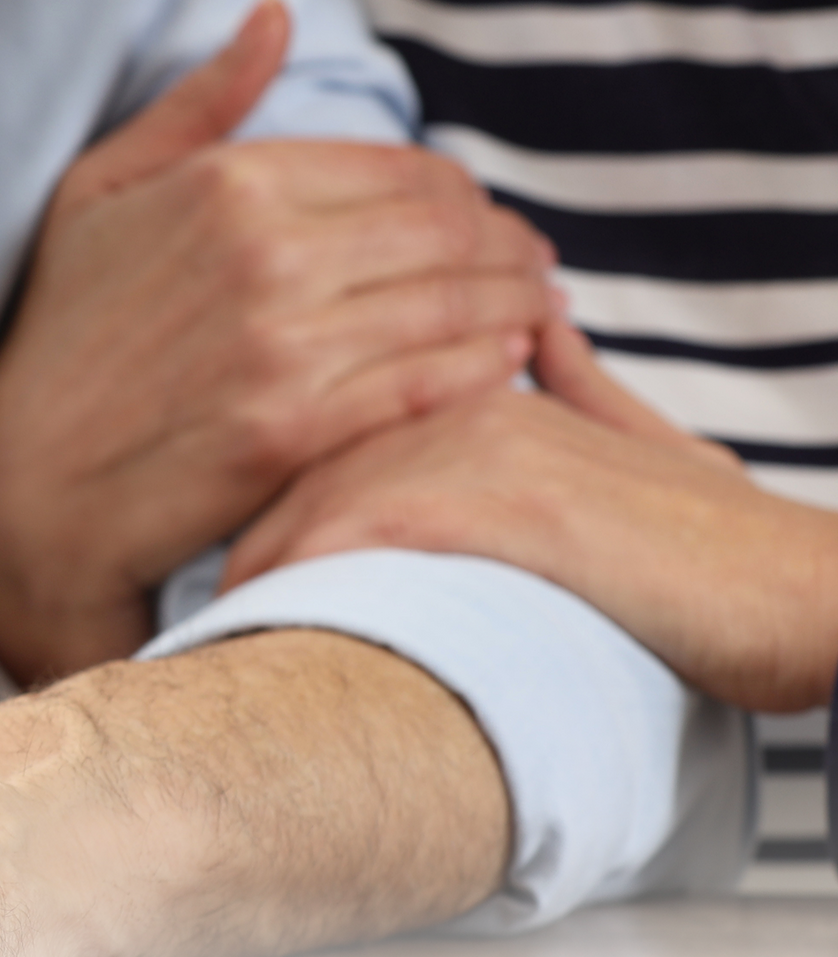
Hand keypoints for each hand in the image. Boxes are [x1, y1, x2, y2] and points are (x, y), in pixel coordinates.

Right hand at [0, 0, 556, 684]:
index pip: (403, 170)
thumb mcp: (96, 197)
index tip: (480, 218)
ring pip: (454, 305)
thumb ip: (198, 106)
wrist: (19, 490)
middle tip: (532, 264)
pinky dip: (486, 367)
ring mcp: (281, 349)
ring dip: (517, 302)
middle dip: (508, 244)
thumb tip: (274, 19)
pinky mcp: (292, 435)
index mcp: (228, 185)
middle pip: (448, 232)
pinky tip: (507, 363)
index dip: (463, 192)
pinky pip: (427, 386)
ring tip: (538, 310)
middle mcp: (263, 256)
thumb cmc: (55, 339)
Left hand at [225, 322, 837, 711]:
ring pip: (315, 492)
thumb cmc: (710, 542)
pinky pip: (357, 526)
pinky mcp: (501, 499)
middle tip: (179, 599)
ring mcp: (483, 442)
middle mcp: (466, 399)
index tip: (211, 545)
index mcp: (478, 388)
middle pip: (300, 456)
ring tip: (196, 627)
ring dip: (247, 559)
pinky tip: (250, 618)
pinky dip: (296, 570)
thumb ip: (580, 386)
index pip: (326, 418)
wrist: (801, 590)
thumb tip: (546, 329)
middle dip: (234, 527)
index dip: (261, 486)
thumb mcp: (642, 445)